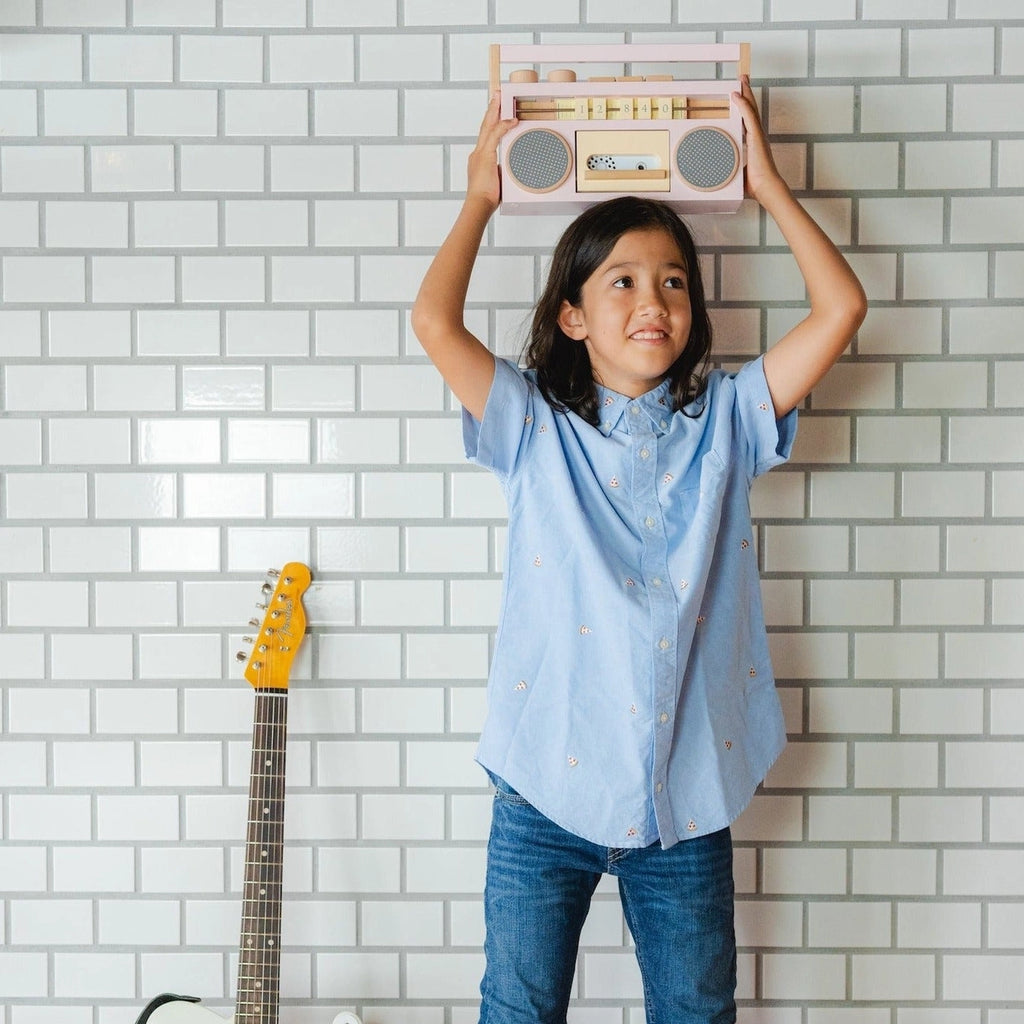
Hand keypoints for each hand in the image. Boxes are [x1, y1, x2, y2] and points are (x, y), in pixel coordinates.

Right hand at [466, 92, 517, 208]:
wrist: (478, 205)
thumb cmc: (486, 200)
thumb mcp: (496, 183)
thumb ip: (500, 174)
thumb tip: (506, 173)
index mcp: (479, 159)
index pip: (485, 136)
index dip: (490, 122)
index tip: (495, 110)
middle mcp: (477, 153)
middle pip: (484, 126)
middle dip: (491, 109)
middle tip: (497, 94)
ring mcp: (480, 154)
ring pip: (488, 126)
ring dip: (495, 110)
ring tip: (501, 97)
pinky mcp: (485, 156)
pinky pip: (496, 136)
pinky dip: (504, 126)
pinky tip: (513, 120)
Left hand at [732, 75, 786, 205]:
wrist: (766, 188)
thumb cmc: (756, 184)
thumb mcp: (738, 173)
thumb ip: (731, 169)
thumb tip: (720, 174)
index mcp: (754, 142)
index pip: (748, 120)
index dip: (745, 107)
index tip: (740, 97)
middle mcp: (757, 135)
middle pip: (752, 109)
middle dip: (747, 93)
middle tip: (743, 79)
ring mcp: (758, 135)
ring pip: (751, 108)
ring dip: (746, 93)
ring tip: (742, 80)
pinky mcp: (757, 137)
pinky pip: (749, 116)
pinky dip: (743, 105)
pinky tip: (737, 95)